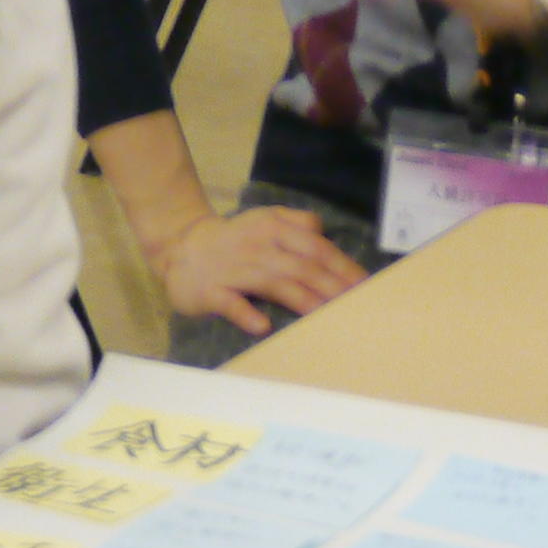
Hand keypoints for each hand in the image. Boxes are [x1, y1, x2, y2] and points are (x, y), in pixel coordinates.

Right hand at [147, 202, 367, 335]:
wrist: (181, 247)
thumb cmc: (236, 240)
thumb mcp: (267, 221)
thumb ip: (298, 223)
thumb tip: (325, 232)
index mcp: (275, 229)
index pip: (316, 248)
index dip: (342, 267)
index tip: (366, 288)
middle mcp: (258, 247)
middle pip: (302, 267)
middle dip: (331, 287)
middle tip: (356, 307)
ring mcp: (234, 269)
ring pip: (273, 283)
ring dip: (301, 299)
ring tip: (325, 315)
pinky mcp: (211, 290)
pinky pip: (230, 303)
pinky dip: (246, 313)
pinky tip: (262, 326)